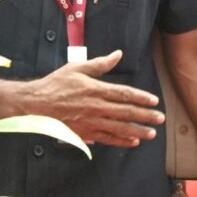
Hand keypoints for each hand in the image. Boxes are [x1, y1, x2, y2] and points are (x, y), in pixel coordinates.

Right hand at [21, 50, 162, 148]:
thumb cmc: (56, 84)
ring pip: (119, 128)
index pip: (124, 94)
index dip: (141, 98)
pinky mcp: (85, 133)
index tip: (154, 101)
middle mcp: (96, 106)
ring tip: (152, 134)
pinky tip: (132, 142)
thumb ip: (100, 64)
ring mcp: (91, 121)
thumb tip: (118, 54)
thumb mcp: (77, 68)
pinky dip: (120, 141)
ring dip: (137, 131)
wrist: (36, 104)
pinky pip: (106, 138)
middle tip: (160, 119)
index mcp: (96, 89)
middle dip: (145, 116)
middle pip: (126, 112)